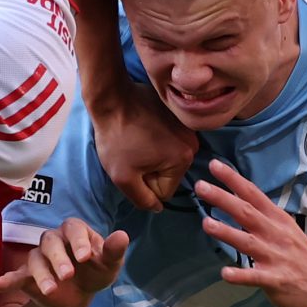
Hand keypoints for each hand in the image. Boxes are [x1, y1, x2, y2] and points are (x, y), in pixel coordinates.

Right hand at [0, 219, 129, 306]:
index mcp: (74, 231)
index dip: (78, 241)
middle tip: (68, 275)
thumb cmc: (95, 271)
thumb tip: (123, 236)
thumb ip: (114, 251)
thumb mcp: (109, 264)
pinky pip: (16, 275)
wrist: (79, 292)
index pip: (73, 228)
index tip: (86, 257)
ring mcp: (38, 257)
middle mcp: (53, 240)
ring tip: (50, 290)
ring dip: (41, 275)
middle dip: (58, 258)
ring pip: (35, 260)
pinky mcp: (28, 275)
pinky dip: (6, 280)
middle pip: (50, 242)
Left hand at [90, 81, 197, 210]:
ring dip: (152, 156)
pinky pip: (169, 142)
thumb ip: (142, 199)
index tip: (132, 165)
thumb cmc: (116, 137)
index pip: (164, 191)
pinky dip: (155, 140)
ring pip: (169, 160)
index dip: (144, 184)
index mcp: (184, 160)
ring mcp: (188, 129)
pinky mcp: (179, 118)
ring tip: (136, 140)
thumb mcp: (123, 178)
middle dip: (150, 171)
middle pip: (169, 176)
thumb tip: (157, 208)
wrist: (112, 98)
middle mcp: (194, 144)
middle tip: (132, 153)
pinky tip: (141, 130)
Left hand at [195, 160, 306, 306]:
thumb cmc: (303, 258)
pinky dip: (240, 275)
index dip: (233, 179)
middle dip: (223, 199)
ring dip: (227, 232)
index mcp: (278, 220)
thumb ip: (264, 218)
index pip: (253, 194)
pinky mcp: (276, 280)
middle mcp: (275, 234)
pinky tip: (225, 273)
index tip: (214, 165)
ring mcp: (276, 257)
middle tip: (200, 186)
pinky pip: (255, 277)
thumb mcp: (286, 230)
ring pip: (248, 242)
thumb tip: (239, 200)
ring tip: (206, 223)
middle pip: (246, 212)